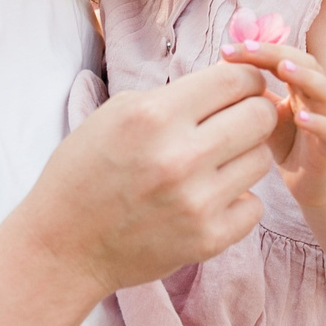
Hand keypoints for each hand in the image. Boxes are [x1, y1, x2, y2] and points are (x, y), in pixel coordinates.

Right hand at [23, 61, 278, 298]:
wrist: (63, 246)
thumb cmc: (85, 172)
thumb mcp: (116, 114)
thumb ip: (173, 96)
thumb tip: (230, 82)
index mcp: (153, 116)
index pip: (235, 79)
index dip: (245, 79)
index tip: (238, 88)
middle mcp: (179, 157)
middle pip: (260, 115)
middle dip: (253, 112)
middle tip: (235, 123)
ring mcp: (196, 202)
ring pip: (262, 159)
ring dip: (244, 156)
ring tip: (214, 163)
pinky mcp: (207, 239)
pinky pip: (254, 205)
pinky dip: (237, 201)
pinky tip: (209, 199)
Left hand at [221, 44, 325, 201]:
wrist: (315, 185)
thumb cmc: (286, 146)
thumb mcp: (261, 119)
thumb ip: (247, 97)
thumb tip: (216, 72)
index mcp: (299, 86)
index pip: (282, 56)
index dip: (257, 50)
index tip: (226, 49)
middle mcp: (316, 97)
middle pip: (306, 63)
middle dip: (277, 53)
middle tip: (249, 49)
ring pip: (325, 90)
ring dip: (305, 77)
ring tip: (282, 68)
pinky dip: (317, 122)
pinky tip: (300, 119)